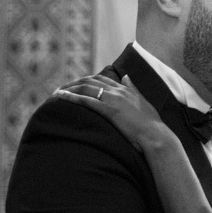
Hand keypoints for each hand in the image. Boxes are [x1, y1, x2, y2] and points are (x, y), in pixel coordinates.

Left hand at [55, 75, 174, 152]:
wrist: (155, 135)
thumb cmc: (151, 124)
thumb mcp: (142, 101)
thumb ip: (133, 88)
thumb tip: (126, 76)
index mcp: (126, 89)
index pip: (102, 78)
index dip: (87, 80)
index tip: (76, 85)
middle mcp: (118, 90)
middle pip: (90, 81)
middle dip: (74, 83)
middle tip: (61, 88)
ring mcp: (113, 99)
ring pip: (86, 88)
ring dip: (69, 88)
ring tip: (56, 92)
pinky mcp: (109, 109)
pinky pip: (85, 100)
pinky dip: (71, 97)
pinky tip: (60, 97)